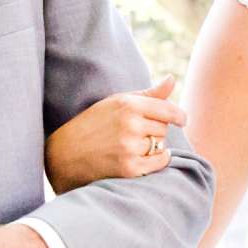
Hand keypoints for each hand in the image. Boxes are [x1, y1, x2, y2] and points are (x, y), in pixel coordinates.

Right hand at [45, 77, 186, 191]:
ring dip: (153, 146)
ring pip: (161, 145)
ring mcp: (129, 147)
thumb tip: (173, 79)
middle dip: (155, 131)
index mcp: (128, 105)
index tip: (182, 120)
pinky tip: (144, 157)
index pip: (167, 109)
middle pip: (163, 128)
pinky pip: (159, 162)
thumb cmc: (93, 124)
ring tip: (132, 145)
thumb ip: (148, 94)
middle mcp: (130, 125)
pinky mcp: (129, 168)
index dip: (178, 115)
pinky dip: (157, 160)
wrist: (65, 154)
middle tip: (135, 134)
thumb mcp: (116, 102)